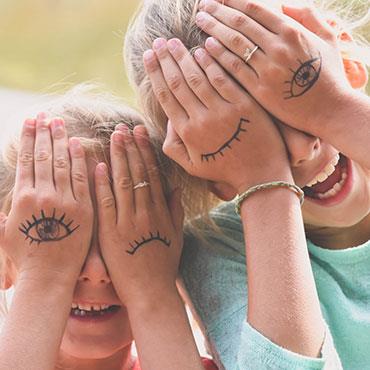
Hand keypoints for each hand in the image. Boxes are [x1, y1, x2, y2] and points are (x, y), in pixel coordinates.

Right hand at [0, 114, 92, 284]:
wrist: (48, 276)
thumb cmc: (25, 256)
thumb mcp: (5, 230)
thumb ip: (3, 208)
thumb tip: (6, 193)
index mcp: (22, 198)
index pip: (26, 160)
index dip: (29, 138)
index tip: (30, 120)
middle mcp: (43, 195)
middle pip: (44, 157)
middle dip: (44, 133)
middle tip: (46, 115)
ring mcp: (65, 201)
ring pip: (63, 163)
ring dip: (61, 140)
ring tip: (60, 123)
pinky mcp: (84, 209)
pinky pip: (82, 179)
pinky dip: (80, 160)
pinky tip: (78, 144)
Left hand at [94, 125, 183, 306]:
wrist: (150, 292)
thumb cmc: (164, 265)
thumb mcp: (176, 237)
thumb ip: (176, 211)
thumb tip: (175, 187)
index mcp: (160, 212)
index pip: (152, 175)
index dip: (145, 152)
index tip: (140, 134)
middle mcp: (145, 212)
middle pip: (137, 174)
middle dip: (130, 148)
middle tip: (124, 127)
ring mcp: (127, 222)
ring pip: (122, 183)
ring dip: (117, 158)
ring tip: (113, 137)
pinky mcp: (110, 234)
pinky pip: (106, 204)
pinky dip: (102, 184)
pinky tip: (98, 166)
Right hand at [144, 38, 290, 192]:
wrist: (260, 175)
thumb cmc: (224, 170)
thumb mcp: (192, 166)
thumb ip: (173, 146)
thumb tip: (168, 121)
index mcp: (187, 133)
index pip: (166, 96)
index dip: (155, 74)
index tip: (149, 57)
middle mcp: (201, 119)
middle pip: (179, 83)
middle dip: (165, 60)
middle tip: (157, 42)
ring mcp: (223, 111)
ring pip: (198, 77)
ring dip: (184, 57)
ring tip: (174, 42)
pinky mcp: (244, 104)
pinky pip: (223, 78)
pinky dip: (212, 62)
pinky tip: (203, 48)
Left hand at [196, 0, 350, 134]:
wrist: (330, 110)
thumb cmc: (329, 75)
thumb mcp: (327, 38)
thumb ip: (308, 16)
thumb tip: (285, 5)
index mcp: (293, 32)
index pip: (256, 10)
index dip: (234, 1)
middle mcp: (278, 48)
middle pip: (241, 24)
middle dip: (219, 12)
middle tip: (202, 7)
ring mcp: (268, 69)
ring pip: (234, 44)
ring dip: (214, 30)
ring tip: (200, 21)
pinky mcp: (260, 90)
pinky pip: (234, 69)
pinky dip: (219, 56)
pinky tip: (206, 48)